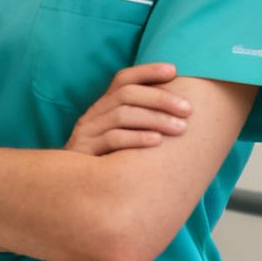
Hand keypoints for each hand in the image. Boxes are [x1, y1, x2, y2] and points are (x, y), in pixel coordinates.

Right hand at [64, 63, 190, 154]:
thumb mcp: (123, 137)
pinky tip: (158, 141)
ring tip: (181, 128)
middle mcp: (94, 114)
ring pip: (121, 114)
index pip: (123, 79)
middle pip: (126, 94)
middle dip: (160, 98)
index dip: (147, 71)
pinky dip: (137, 138)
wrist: (74, 189)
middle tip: (188, 109)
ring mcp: (88, 132)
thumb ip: (142, 121)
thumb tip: (181, 108)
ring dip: (155, 118)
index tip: (174, 70)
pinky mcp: (85, 151)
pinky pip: (113, 139)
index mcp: (104, 106)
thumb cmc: (110, 162)